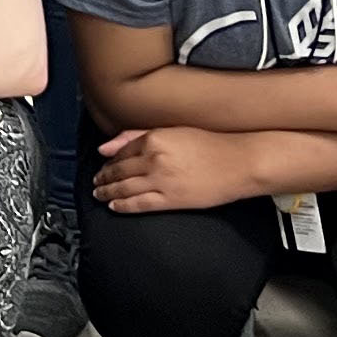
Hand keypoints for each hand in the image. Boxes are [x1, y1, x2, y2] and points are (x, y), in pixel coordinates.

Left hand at [92, 126, 253, 214]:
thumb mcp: (173, 131)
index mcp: (154, 138)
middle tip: (96, 182)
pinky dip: (123, 205)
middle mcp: (154, 158)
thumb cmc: (211, 144)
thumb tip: (104, 146)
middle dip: (104, 178)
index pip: (121, 151)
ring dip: (107, 192)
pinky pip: (139, 204)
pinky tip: (114, 206)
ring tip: (99, 194)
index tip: (104, 165)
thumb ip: (137, 136)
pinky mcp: (171, 199)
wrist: (240, 163)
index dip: (109, 160)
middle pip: (119, 170)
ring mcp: (161, 180)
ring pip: (124, 188)